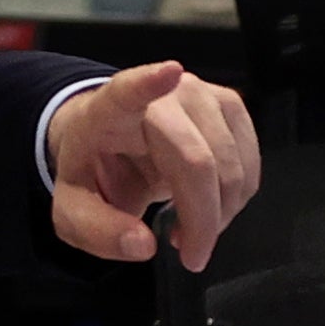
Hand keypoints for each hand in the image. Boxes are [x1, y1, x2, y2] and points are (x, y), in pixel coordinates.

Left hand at [48, 61, 259, 272]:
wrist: (111, 141)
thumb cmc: (95, 170)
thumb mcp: (74, 211)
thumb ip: (97, 231)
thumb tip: (143, 245)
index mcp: (108, 110)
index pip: (127, 91)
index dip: (147, 82)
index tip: (168, 72)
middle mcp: (159, 95)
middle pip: (198, 161)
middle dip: (203, 218)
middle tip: (190, 253)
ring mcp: (200, 94)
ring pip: (232, 166)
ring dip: (222, 212)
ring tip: (191, 228)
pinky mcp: (229, 104)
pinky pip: (250, 164)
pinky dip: (236, 197)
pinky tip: (210, 206)